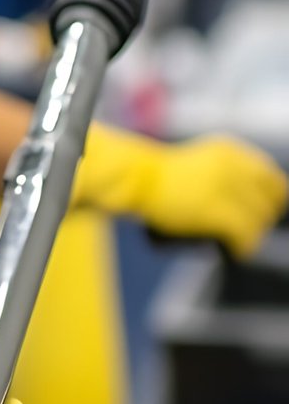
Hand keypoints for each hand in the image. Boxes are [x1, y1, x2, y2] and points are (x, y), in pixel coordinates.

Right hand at [76, 126, 287, 258]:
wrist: (131, 177)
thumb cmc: (154, 175)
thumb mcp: (197, 163)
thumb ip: (222, 173)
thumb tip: (252, 202)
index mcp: (230, 151)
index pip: (272, 178)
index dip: (273, 199)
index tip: (263, 212)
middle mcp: (232, 165)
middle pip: (267, 201)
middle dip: (260, 220)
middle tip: (244, 232)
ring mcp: (223, 186)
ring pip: (257, 220)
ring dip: (251, 235)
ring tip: (238, 244)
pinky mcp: (214, 209)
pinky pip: (244, 234)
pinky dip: (243, 246)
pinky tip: (237, 252)